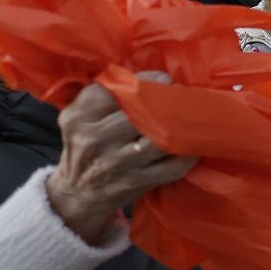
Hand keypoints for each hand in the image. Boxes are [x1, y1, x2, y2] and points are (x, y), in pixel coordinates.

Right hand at [47, 73, 197, 242]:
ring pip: (158, 138)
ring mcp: (117, 163)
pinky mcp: (137, 182)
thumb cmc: (84, 146)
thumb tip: (146, 75)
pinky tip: (193, 145)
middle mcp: (94, 139)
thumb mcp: (78, 118)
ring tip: (191, 117)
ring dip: (180, 127)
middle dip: (166, 103)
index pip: (113, 91)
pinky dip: (187, 155)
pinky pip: (171, 166)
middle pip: (139, 113)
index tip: (164, 79)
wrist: (78, 193)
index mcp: (77, 117)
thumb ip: (101, 96)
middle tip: (182, 97)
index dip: (144, 82)